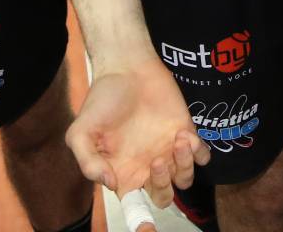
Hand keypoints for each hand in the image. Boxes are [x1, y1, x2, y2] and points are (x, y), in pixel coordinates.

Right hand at [67, 56, 208, 206]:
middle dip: (164, 187)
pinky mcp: (185, 132)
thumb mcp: (80, 131)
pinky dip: (198, 152)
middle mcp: (146, 166)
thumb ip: (88, 161)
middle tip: (157, 160)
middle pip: (163, 197)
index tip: (146, 227)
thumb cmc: (102, 99)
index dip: (140, 219)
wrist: (127, 67)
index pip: (133, 206)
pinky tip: (184, 134)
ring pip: (185, 180)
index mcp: (122, 172)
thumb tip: (110, 184)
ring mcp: (167, 150)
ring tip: (176, 140)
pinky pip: (201, 156)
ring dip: (184, 166)